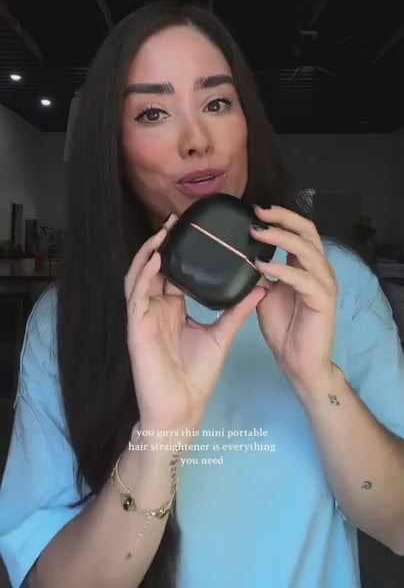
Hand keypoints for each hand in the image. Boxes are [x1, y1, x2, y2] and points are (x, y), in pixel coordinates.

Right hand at [125, 213, 266, 433]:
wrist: (183, 409)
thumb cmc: (196, 375)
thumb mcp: (221, 335)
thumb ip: (236, 310)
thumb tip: (260, 288)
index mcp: (172, 308)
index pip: (173, 272)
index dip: (180, 250)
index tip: (194, 229)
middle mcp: (156, 308)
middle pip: (154, 268)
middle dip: (163, 243)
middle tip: (177, 220)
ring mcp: (144, 316)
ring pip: (140, 275)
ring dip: (149, 252)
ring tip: (164, 232)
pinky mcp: (136, 327)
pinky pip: (136, 295)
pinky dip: (144, 274)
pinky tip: (156, 258)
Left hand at [250, 205, 337, 399]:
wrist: (299, 363)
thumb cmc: (284, 328)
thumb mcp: (266, 294)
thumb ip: (260, 274)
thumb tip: (241, 255)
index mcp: (307, 265)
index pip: (300, 230)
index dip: (282, 217)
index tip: (256, 210)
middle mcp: (319, 270)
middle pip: (308, 231)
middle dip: (283, 218)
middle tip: (258, 213)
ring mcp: (324, 284)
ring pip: (307, 249)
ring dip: (280, 238)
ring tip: (256, 233)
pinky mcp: (323, 300)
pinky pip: (302, 278)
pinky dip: (282, 268)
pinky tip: (262, 265)